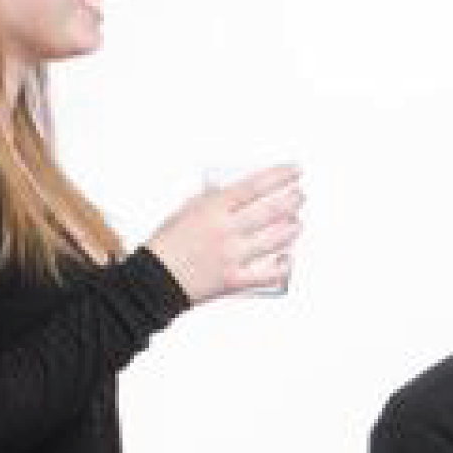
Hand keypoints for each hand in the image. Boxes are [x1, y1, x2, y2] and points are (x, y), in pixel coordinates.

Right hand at [146, 165, 304, 302]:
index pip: (255, 186)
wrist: (153, 280)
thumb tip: (234, 192)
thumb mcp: (184, 211)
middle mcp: (226, 230)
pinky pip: (269, 273)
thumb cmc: (165, 246)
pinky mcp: (235, 280)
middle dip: (293, 200)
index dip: (280, 176)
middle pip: (272, 210)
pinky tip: (288, 258)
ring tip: (296, 223)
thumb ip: (210, 201)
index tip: (294, 171)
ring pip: (276, 239)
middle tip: (299, 196)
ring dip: (292, 228)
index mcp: (212, 209)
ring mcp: (232, 255)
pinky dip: (283, 265)